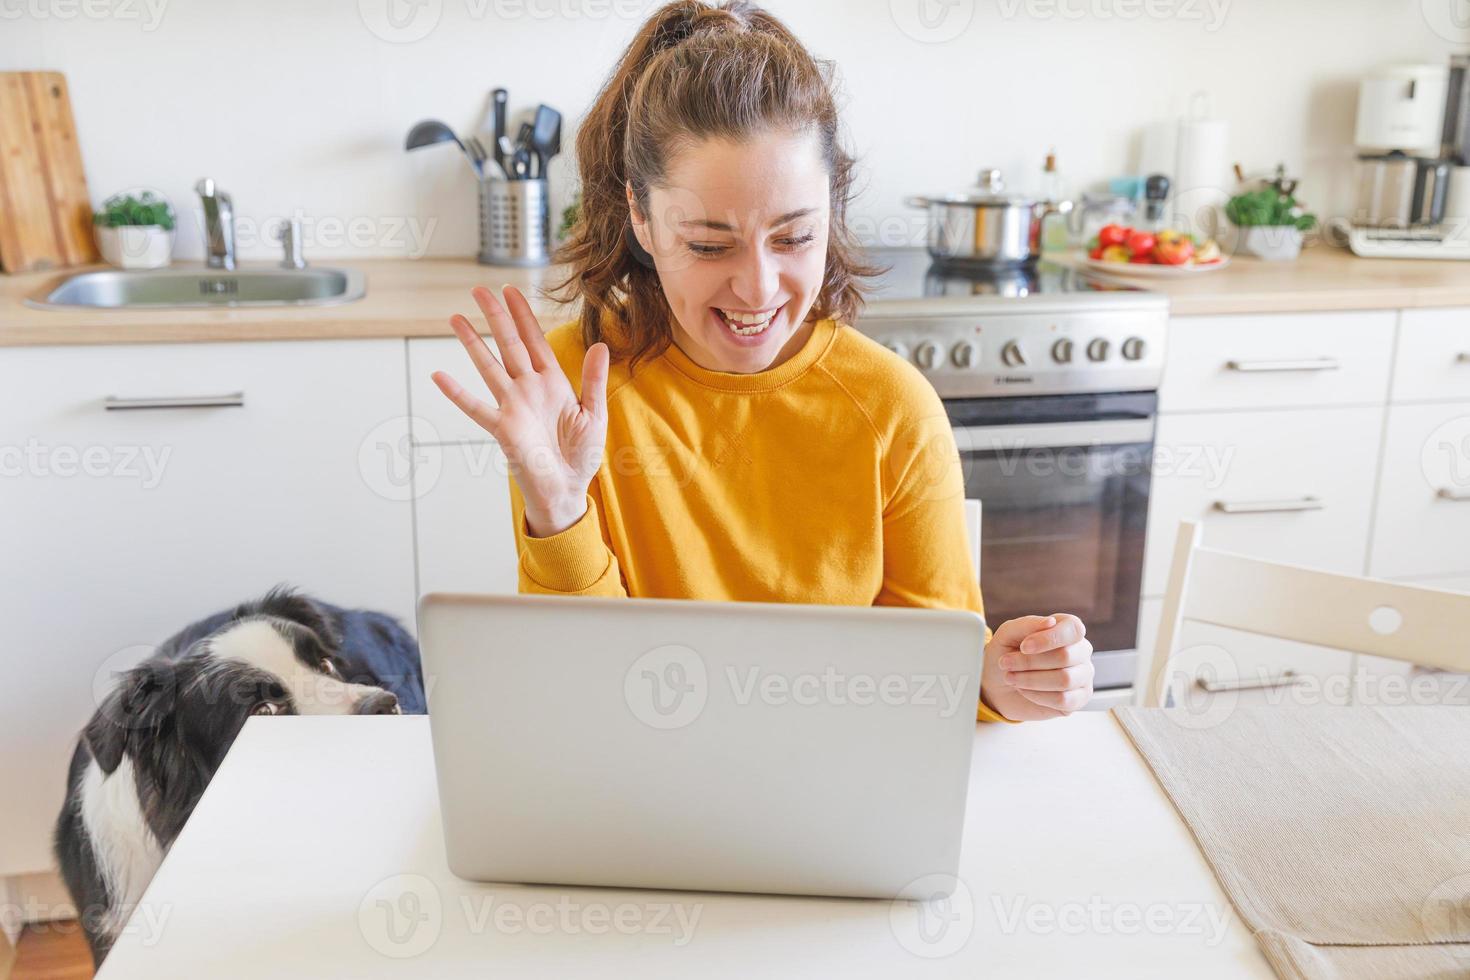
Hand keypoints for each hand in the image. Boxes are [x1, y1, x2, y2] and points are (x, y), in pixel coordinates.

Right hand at [431, 285, 609, 536]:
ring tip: (455, 318)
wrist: (567, 490)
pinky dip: (457, 393)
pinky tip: (439, 375)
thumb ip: (593, 380)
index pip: (535, 340)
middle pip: (509, 344)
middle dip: (495, 316)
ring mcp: (513, 406)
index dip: (523, 315)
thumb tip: (601, 344)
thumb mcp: (594, 414)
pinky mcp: (503, 428)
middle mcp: (528, 389)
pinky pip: (476, 408)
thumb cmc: (580, 455)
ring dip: (473, 343)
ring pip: (489, 366)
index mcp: (552, 383)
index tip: (511, 290)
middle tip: (479, 289)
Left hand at [979, 614, 1093, 720]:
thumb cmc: (1007, 653)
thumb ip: (1028, 624)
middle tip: (1006, 663)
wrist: (998, 684)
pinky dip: (1038, 696)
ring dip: (1031, 680)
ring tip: (1011, 677)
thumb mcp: (1008, 634)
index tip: (1024, 647)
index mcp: (1067, 629)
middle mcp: (1080, 651)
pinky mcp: (1078, 699)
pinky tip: (1025, 691)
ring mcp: (1082, 676)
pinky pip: (1064, 700)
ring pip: (1065, 679)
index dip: (1048, 638)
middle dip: (1029, 662)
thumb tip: (1051, 621)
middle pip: (1065, 656)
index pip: (1073, 629)